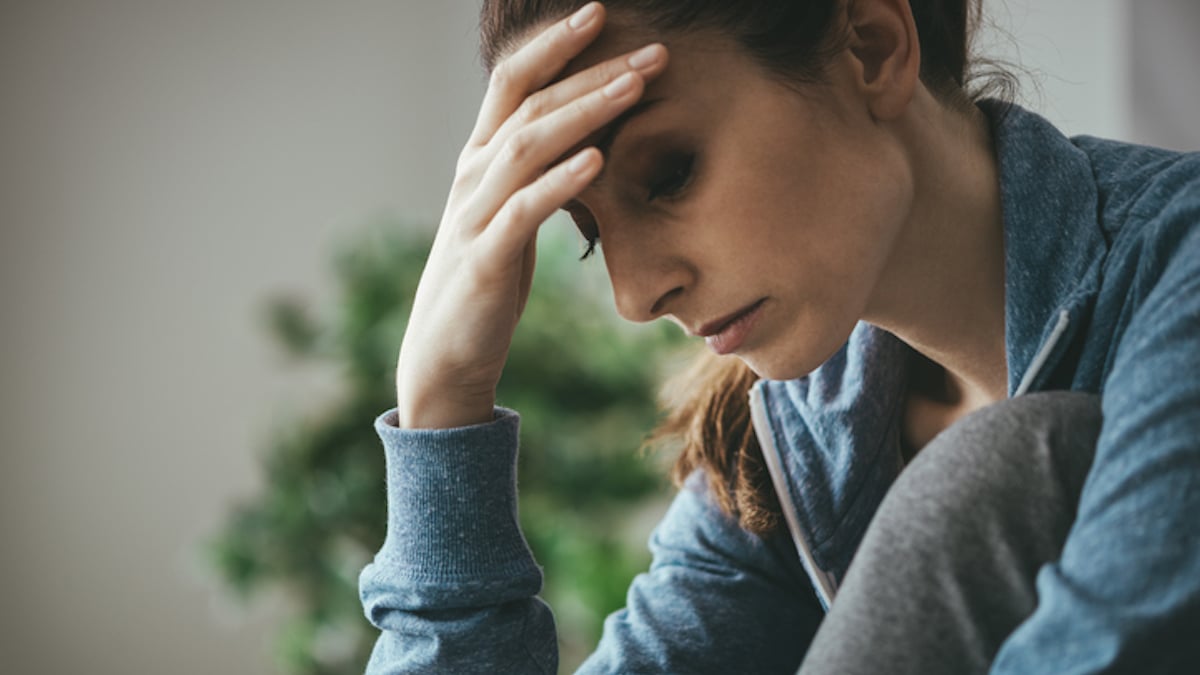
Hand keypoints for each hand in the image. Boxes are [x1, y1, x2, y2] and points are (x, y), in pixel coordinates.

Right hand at [395, 3, 667, 427]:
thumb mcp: (513, 213)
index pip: (514, 81)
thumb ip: (539, 171)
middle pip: (530, 103)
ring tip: (634, 87)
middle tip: (652, 51)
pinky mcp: (485, 259)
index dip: (555, 44)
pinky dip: (560, 181)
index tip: (601, 13)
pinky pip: (523, 210)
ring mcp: (475, 214)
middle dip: (591, 71)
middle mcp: (473, 174)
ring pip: (527, 145)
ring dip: (584, 112)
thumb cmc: (488, 278)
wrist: (446, 351)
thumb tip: (588, 136)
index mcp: (481, 159)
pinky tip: (598, 160)